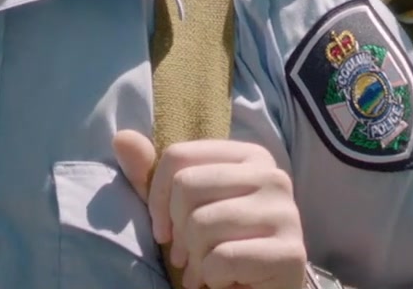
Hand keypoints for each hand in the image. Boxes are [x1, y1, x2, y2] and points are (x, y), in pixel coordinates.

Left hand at [113, 131, 306, 288]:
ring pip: (202, 224)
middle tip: (188, 255)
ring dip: (195, 260)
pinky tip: (224, 283)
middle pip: (188, 186)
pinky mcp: (290, 252)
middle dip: (178, 231)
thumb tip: (121, 137)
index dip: (157, 197)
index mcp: (249, 156)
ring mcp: (286, 212)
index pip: (179, 156)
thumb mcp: (180, 210)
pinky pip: (222, 259)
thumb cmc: (218, 248)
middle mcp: (273, 176)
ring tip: (206, 270)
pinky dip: (212, 278)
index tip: (164, 229)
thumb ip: (153, 175)